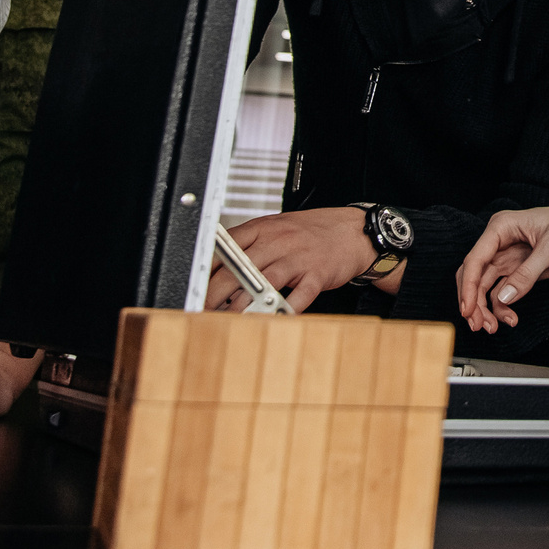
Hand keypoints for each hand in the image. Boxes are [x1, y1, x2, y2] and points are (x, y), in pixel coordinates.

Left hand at [207, 210, 372, 313]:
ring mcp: (298, 258)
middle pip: (240, 266)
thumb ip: (249, 245)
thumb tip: (217, 266)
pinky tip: (275, 319)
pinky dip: (286, 308)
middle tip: (203, 309)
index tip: (195, 287)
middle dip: (217, 291)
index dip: (208, 269)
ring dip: (244, 303)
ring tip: (229, 319)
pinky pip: (299, 294)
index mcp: (264, 228)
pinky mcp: (317, 274)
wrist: (354, 231)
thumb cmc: (311, 233)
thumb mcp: (277, 229)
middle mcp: (279, 241)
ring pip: (265, 281)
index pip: (227, 246)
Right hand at [459, 179, 548, 334]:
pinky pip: (504, 292)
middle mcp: (501, 243)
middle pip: (475, 275)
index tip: (467, 309)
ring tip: (493, 327)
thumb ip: (526, 274)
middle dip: (473, 301)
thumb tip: (503, 297)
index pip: (475, 259)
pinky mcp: (522, 271)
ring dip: (486, 309)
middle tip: (479, 324)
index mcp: (502, 227)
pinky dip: (503, 307)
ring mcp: (511, 258)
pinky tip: (510, 318)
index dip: (468, 287)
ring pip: (486, 287)